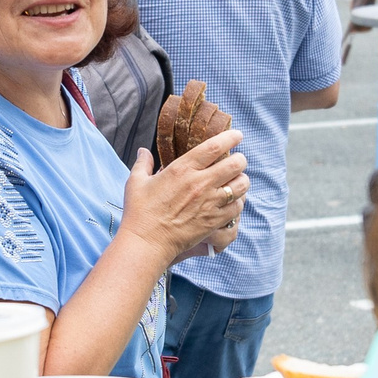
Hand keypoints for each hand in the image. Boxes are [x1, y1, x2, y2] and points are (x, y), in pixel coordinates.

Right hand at [122, 130, 248, 260]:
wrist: (147, 242)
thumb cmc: (140, 212)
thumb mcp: (136, 182)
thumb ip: (143, 163)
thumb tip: (143, 151)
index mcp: (182, 169)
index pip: (214, 146)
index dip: (231, 138)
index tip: (238, 136)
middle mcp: (200, 183)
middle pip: (236, 164)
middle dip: (240, 160)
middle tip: (238, 161)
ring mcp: (209, 202)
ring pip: (241, 185)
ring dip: (242, 180)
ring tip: (237, 181)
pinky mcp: (214, 220)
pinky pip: (237, 207)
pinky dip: (238, 202)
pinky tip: (232, 202)